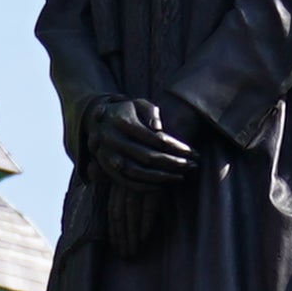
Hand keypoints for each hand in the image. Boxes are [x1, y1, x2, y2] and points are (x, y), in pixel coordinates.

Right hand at [85, 97, 208, 187]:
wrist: (99, 121)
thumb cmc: (127, 110)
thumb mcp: (138, 103)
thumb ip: (151, 111)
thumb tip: (158, 128)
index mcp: (123, 121)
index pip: (154, 138)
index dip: (175, 146)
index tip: (192, 152)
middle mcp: (113, 140)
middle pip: (148, 156)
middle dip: (173, 163)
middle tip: (192, 166)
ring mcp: (108, 156)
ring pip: (138, 172)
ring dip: (161, 177)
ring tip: (181, 177)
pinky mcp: (107, 168)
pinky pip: (126, 182)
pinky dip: (145, 187)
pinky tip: (163, 186)